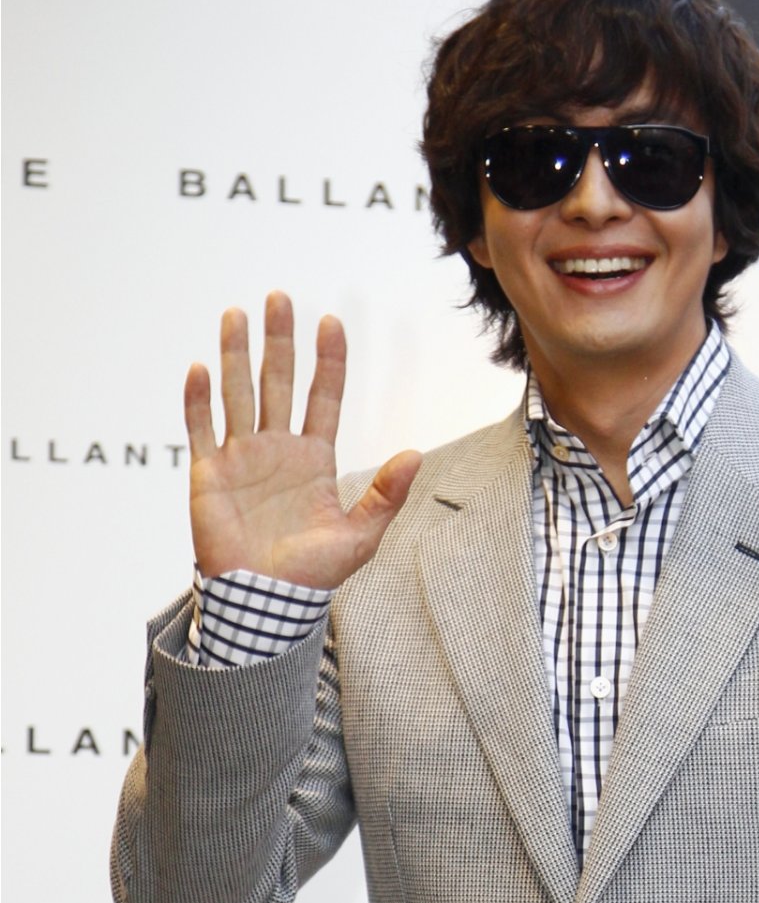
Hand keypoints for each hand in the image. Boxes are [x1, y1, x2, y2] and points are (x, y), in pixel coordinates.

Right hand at [183, 291, 420, 586]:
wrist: (265, 603)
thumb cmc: (311, 575)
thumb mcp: (360, 536)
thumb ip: (385, 495)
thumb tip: (416, 454)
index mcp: (314, 459)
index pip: (323, 397)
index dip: (328, 361)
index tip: (331, 324)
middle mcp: (277, 449)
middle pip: (278, 382)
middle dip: (279, 341)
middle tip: (280, 299)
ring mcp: (241, 457)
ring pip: (238, 393)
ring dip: (236, 354)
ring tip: (238, 314)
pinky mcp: (209, 473)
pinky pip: (201, 428)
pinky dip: (199, 400)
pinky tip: (202, 368)